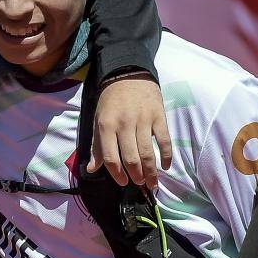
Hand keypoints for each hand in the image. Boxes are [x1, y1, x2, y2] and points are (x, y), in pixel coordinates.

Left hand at [88, 74, 172, 188]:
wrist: (128, 74)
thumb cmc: (111, 101)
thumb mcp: (98, 121)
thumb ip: (97, 146)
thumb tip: (91, 169)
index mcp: (107, 126)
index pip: (111, 158)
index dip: (117, 174)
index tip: (123, 182)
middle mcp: (124, 124)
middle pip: (131, 158)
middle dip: (136, 176)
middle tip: (140, 184)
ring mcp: (143, 120)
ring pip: (148, 153)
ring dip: (151, 171)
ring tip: (152, 182)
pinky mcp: (158, 116)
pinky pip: (164, 140)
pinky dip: (166, 156)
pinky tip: (165, 166)